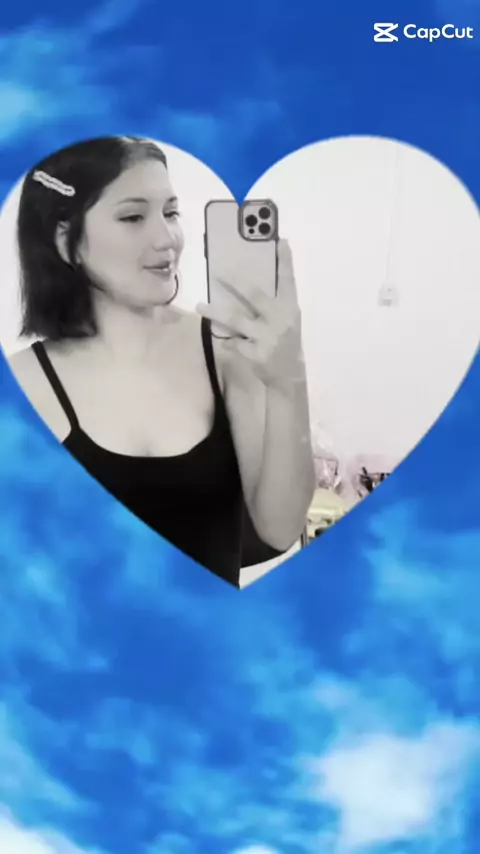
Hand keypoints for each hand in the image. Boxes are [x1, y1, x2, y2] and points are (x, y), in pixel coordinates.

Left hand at [196, 239, 304, 395]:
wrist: (290, 375)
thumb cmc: (286, 342)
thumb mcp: (288, 319)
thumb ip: (273, 303)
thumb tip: (246, 284)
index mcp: (290, 307)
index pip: (288, 280)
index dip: (285, 261)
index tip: (281, 241)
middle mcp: (280, 318)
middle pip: (255, 295)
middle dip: (236, 282)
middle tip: (218, 272)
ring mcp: (268, 336)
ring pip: (236, 320)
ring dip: (216, 312)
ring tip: (199, 305)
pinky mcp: (258, 354)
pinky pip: (235, 343)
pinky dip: (228, 343)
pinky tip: (224, 343)